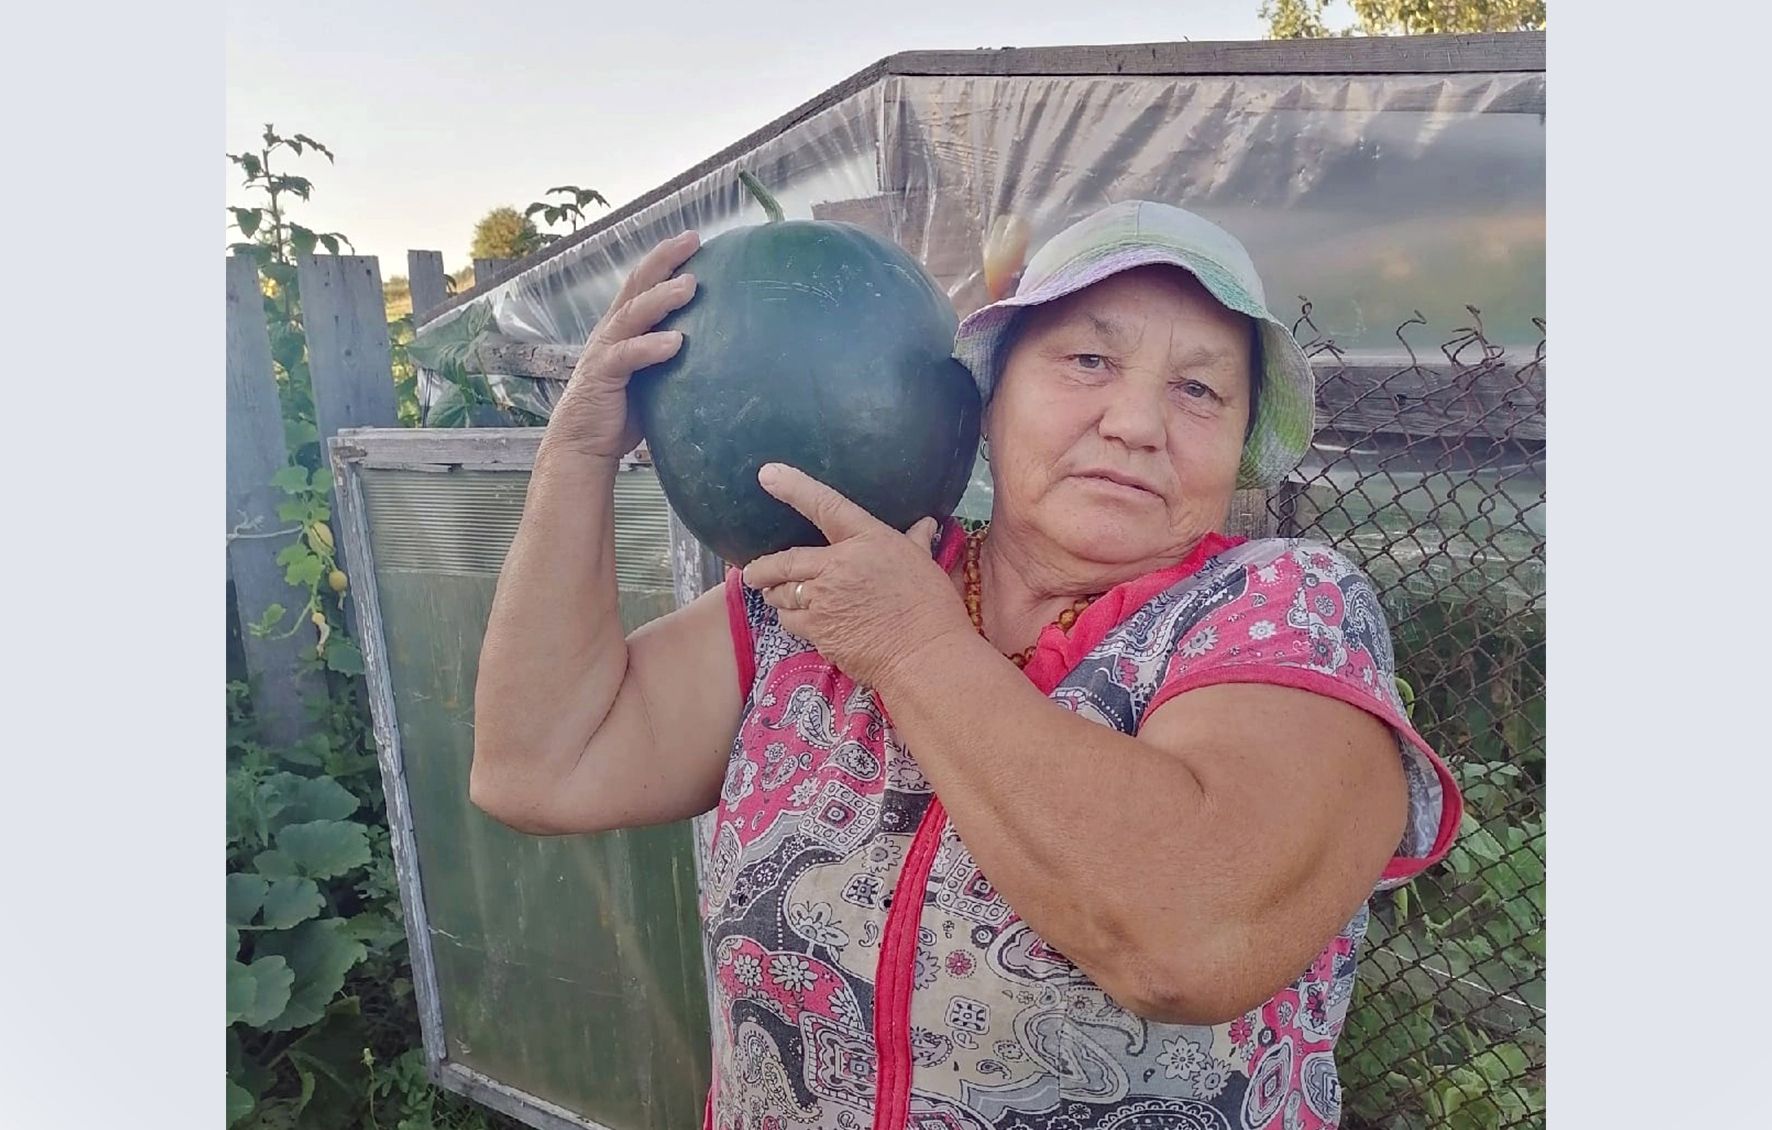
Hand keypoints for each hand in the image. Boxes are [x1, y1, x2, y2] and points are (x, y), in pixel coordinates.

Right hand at [545, 230, 699, 460]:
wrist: (582, 444)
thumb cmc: (621, 412)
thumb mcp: (652, 377)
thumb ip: (672, 359)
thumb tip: (720, 353)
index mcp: (623, 327)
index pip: (644, 283)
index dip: (665, 258)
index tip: (694, 238)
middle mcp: (612, 330)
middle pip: (637, 284)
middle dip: (664, 259)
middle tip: (692, 239)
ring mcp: (606, 350)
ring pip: (634, 313)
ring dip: (662, 297)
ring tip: (689, 286)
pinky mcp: (603, 375)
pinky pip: (628, 355)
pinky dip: (652, 347)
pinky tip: (676, 342)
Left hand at [741, 464, 974, 688]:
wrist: (924, 655)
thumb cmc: (932, 608)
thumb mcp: (924, 565)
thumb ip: (914, 542)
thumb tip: (924, 524)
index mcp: (868, 540)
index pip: (825, 505)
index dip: (794, 488)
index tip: (768, 475)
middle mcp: (839, 565)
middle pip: (786, 560)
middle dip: (762, 568)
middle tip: (751, 572)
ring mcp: (824, 598)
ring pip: (783, 593)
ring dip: (777, 594)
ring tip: (776, 597)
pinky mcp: (818, 630)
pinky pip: (791, 621)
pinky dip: (790, 619)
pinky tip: (798, 621)